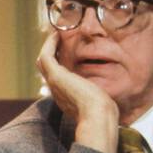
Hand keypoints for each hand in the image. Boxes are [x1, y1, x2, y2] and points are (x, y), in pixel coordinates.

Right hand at [36, 34, 117, 152]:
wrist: (97, 117)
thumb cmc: (103, 113)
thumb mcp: (100, 104)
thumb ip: (99, 100)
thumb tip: (109, 102)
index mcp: (66, 98)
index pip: (57, 79)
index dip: (59, 65)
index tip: (65, 54)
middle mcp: (57, 90)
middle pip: (45, 69)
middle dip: (50, 54)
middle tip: (56, 40)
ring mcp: (54, 83)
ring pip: (42, 62)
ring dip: (48, 47)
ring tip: (55, 35)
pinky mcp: (56, 76)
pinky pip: (46, 56)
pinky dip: (49, 45)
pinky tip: (56, 35)